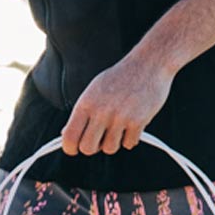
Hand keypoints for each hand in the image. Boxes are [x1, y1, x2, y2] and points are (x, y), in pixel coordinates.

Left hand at [60, 54, 174, 155]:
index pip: (70, 136)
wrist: (148, 65)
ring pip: (110, 149)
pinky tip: (131, 124)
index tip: (74, 149)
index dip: (69, 147)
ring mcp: (120, 118)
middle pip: (88, 148)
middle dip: (93, 147)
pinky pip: (129, 144)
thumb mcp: (94, 90)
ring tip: (117, 128)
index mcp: (86, 103)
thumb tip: (66, 134)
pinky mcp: (138, 122)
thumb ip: (82, 113)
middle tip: (98, 139)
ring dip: (113, 142)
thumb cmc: (119, 78)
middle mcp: (101, 112)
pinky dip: (130, 138)